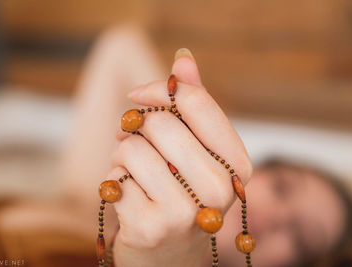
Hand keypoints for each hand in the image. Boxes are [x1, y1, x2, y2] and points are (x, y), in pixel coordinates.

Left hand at [109, 51, 252, 266]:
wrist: (168, 256)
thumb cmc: (181, 193)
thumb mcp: (195, 150)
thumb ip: (192, 104)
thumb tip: (183, 57)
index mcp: (236, 164)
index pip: (195, 102)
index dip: (160, 90)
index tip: (139, 94)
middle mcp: (219, 188)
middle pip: (159, 122)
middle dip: (138, 127)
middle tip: (135, 140)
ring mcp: (186, 211)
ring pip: (132, 147)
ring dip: (124, 155)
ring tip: (135, 172)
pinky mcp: (150, 227)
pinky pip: (115, 175)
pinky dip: (115, 178)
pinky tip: (128, 195)